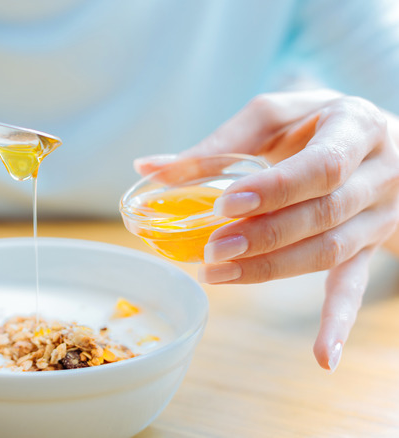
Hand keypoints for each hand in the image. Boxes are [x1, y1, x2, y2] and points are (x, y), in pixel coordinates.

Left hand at [135, 89, 398, 370]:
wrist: (381, 142)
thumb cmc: (315, 124)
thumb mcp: (273, 118)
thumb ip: (218, 144)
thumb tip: (146, 169)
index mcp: (355, 127)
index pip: (322, 166)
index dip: (275, 189)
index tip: (225, 204)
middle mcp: (378, 173)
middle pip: (323, 213)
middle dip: (264, 235)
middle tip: (212, 248)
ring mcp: (378, 216)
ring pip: (329, 250)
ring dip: (272, 268)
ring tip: (218, 273)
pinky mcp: (371, 248)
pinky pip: (355, 286)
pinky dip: (338, 322)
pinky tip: (324, 358)